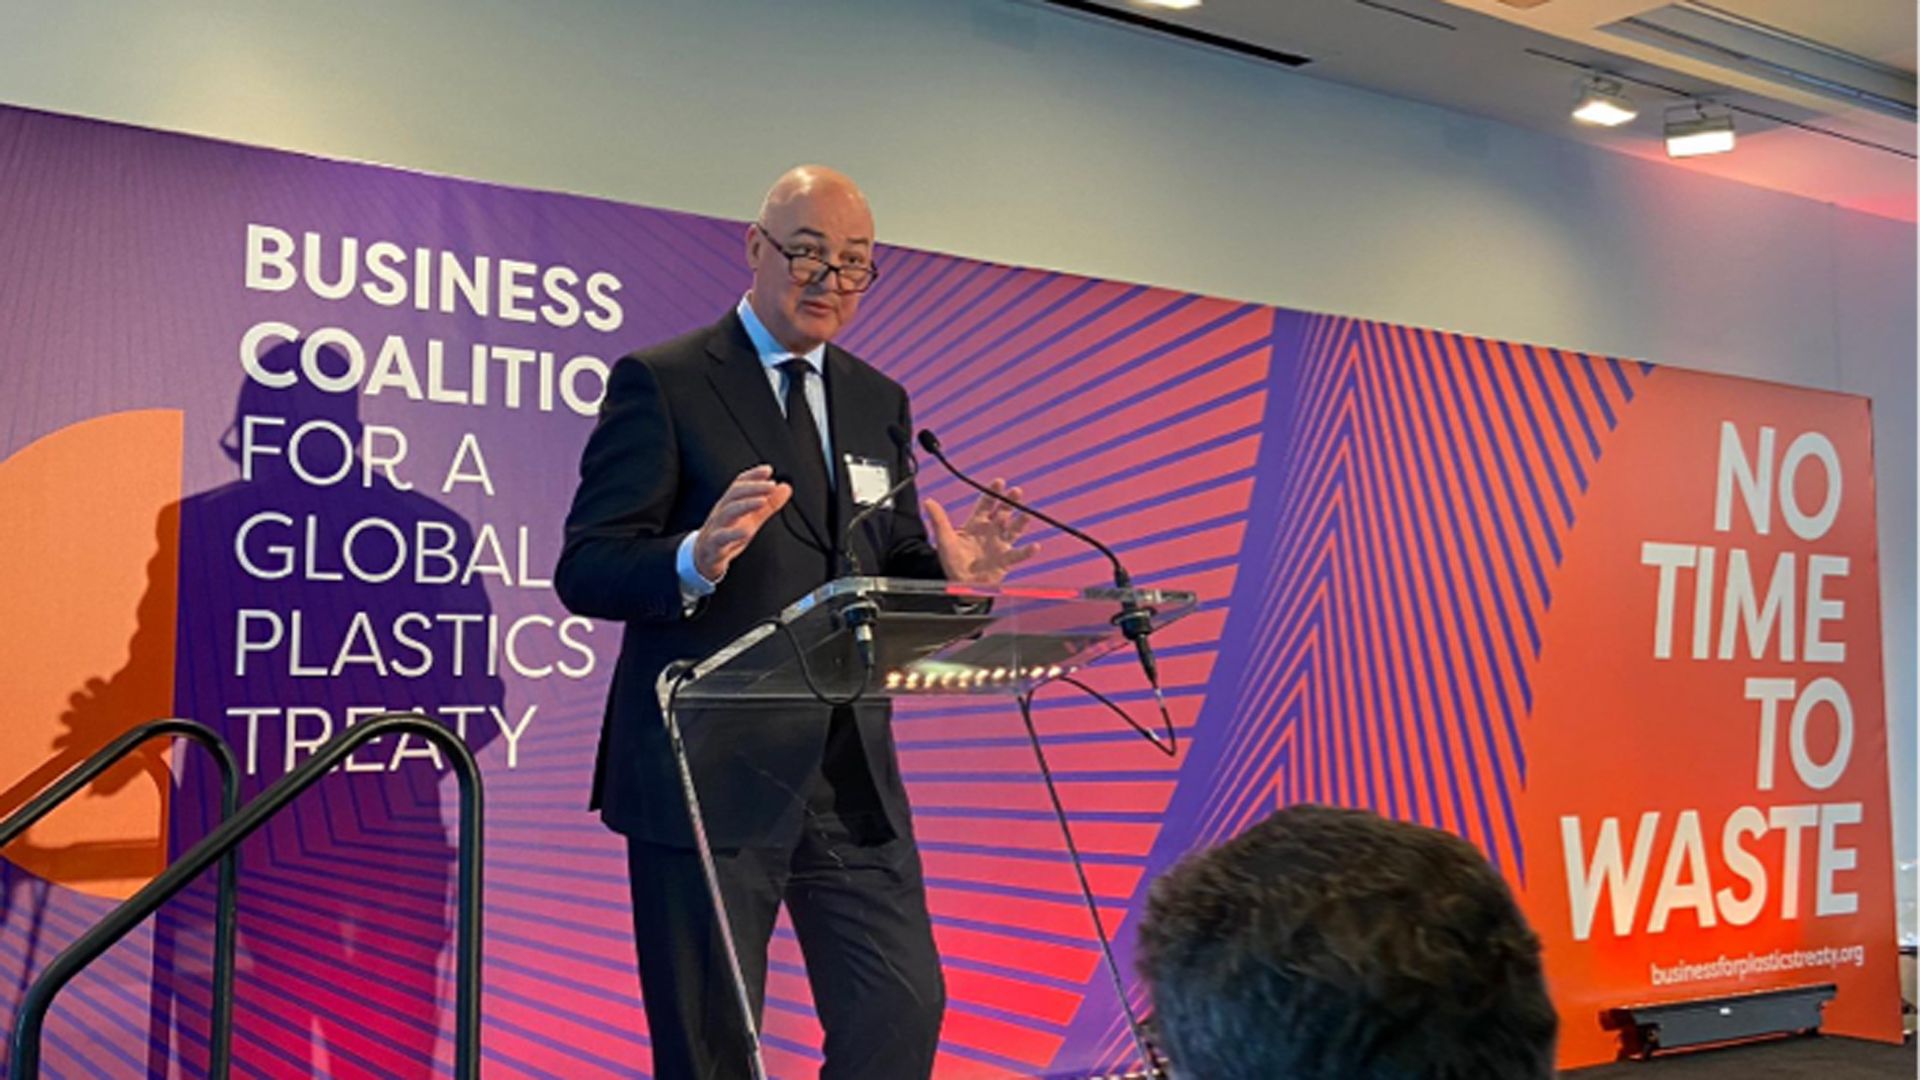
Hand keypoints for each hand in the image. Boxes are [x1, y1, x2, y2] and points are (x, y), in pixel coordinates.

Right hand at [693, 465, 791, 581]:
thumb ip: (769, 505)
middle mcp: (722, 512)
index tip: (768, 470)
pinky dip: (733, 534)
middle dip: (753, 487)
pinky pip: (721, 538)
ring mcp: (716, 527)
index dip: (753, 476)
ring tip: (763, 502)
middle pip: (734, 494)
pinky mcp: (714, 546)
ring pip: (728, 512)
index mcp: (730, 504)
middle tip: (771, 485)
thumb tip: (785, 488)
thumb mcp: (751, 519)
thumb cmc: (728, 536)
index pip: (739, 485)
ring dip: (746, 505)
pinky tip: (746, 531)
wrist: (703, 558)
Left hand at [924, 478, 1038, 585]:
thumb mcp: (944, 540)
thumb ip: (939, 520)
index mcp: (976, 524)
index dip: (992, 493)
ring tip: (1027, 514)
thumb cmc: (953, 561)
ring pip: (1013, 530)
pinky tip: (1035, 546)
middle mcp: (991, 531)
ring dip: (1021, 522)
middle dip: (1010, 502)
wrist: (960, 583)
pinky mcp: (1005, 560)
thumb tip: (928, 501)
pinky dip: (1027, 551)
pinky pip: (1018, 554)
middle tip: (1016, 491)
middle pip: (1003, 513)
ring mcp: (1000, 544)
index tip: (999, 482)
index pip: (986, 504)